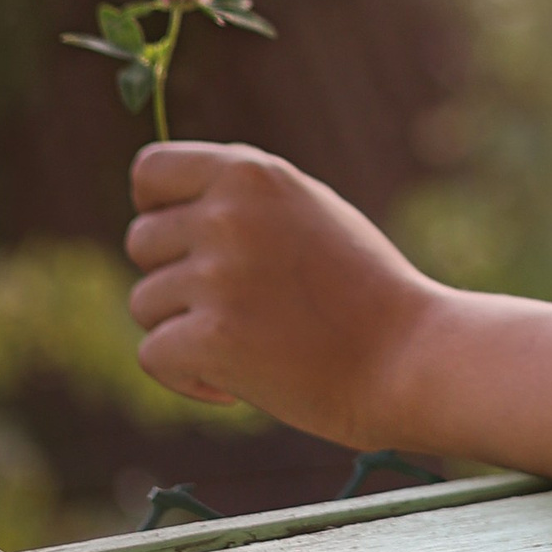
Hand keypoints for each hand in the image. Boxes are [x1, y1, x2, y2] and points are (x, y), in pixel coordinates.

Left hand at [126, 140, 433, 446]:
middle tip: (237, 305)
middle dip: (175, 278)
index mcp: (251, 172)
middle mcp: (228, 214)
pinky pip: (154, 355)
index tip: (185, 243)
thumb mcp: (306, 210)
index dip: (159, 209)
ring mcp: (218, 275)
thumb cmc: (364, 289)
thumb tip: (163, 204)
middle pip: (141, 243)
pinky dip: (187, 377)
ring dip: (184, 329)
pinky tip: (237, 381)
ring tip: (250, 341)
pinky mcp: (212, 337)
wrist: (409, 357)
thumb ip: (240, 200)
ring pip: (145, 304)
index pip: (150, 171)